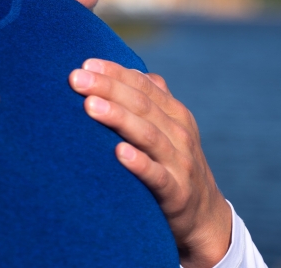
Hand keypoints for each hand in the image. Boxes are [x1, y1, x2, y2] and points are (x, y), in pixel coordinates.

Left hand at [69, 59, 230, 267]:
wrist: (204, 216)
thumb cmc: (173, 165)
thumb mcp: (170, 130)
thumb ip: (153, 101)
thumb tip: (130, 70)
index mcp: (175, 114)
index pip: (143, 85)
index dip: (115, 73)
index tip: (85, 64)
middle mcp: (179, 133)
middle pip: (142, 104)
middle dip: (108, 88)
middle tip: (77, 78)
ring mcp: (179, 162)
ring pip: (148, 135)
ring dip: (118, 118)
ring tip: (90, 106)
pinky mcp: (177, 192)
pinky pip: (156, 176)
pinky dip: (139, 163)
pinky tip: (118, 153)